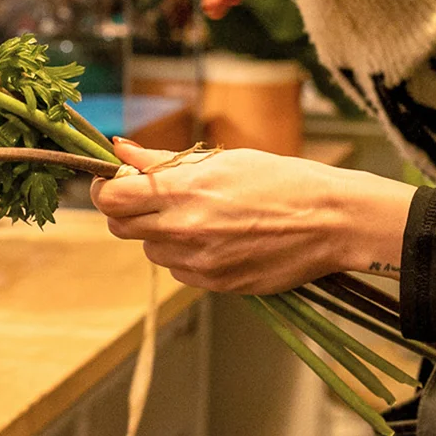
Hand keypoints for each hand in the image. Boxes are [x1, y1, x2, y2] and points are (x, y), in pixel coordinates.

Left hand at [90, 139, 414, 293]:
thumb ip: (163, 161)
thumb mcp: (221, 160)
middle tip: (150, 197)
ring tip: (198, 217)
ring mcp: (199, 261)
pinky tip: (215, 239)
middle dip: (127, 210)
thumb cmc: (280, 180)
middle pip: (120, 226)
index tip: (112, 181)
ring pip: (149, 250)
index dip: (104, 188)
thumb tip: (120, 151)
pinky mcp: (214, 284)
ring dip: (158, 234)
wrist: (331, 221)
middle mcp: (185, 229)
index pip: (111, 198)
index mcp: (185, 190)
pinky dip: (184, 255)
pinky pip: (177, 270)